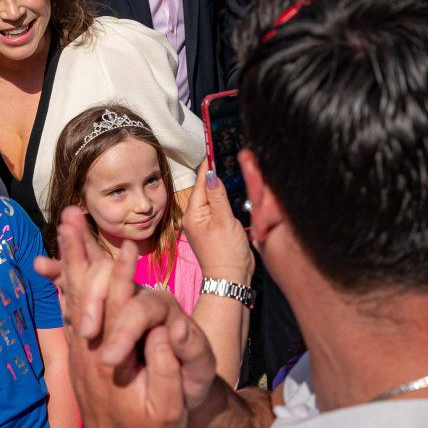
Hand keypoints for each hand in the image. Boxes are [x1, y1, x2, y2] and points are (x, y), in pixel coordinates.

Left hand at [45, 209, 189, 427]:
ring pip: (74, 293)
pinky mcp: (81, 348)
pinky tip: (62, 263)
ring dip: (70, 258)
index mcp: (114, 356)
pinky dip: (68, 281)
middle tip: (71, 217)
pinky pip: (70, 307)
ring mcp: (82, 346)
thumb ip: (166, 371)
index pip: (121, 307)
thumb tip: (165, 332)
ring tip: (64, 226)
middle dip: (80, 251)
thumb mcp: (168, 409)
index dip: (125, 276)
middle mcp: (91, 345)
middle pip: (86, 289)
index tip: (128, 246)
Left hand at [184, 161, 254, 281]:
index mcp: (194, 213)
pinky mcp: (216, 229)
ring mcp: (206, 223)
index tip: (213, 148)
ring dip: (221, 186)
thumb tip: (210, 173)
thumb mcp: (223, 220)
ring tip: (228, 168)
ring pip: (214, 198)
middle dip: (215, 174)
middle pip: (206, 189)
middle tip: (224, 154)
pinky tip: (233, 192)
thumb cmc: (226, 253)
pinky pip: (220, 208)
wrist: (230, 279)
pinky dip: (226, 199)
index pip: (200, 183)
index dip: (208, 166)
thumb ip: (217, 196)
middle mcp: (197, 216)